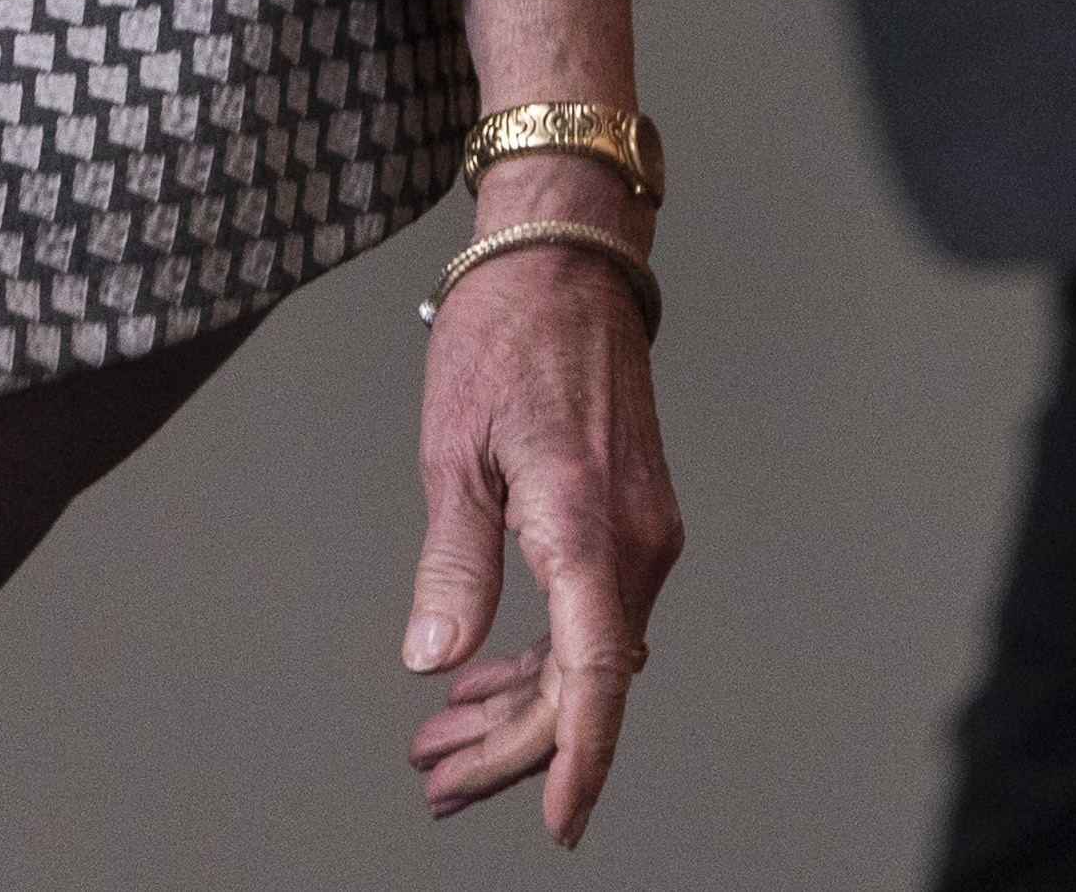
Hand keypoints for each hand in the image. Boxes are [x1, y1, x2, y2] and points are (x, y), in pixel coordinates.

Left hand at [403, 172, 680, 845]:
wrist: (566, 257)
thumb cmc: (505, 335)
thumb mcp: (453, 449)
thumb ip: (454, 562)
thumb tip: (434, 657)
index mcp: (587, 526)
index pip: (596, 674)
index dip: (578, 756)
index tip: (558, 819)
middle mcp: (633, 541)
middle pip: (584, 683)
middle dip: (510, 745)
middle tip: (434, 782)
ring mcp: (641, 531)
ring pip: (588, 655)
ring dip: (519, 705)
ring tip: (440, 743)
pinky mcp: (632, 518)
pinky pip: (594, 615)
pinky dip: (542, 656)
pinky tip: (485, 675)